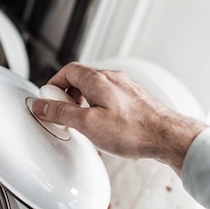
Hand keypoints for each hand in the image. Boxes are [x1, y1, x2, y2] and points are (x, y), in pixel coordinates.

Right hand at [31, 62, 205, 175]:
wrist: (167, 137)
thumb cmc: (133, 131)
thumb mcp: (88, 124)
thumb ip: (62, 112)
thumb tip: (42, 105)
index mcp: (98, 79)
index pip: (67, 70)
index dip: (53, 84)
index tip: (47, 99)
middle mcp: (113, 78)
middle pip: (80, 78)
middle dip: (66, 94)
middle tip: (61, 112)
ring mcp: (125, 88)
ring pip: (95, 88)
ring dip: (82, 101)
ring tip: (79, 120)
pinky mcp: (134, 99)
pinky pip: (109, 97)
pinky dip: (98, 106)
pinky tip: (101, 124)